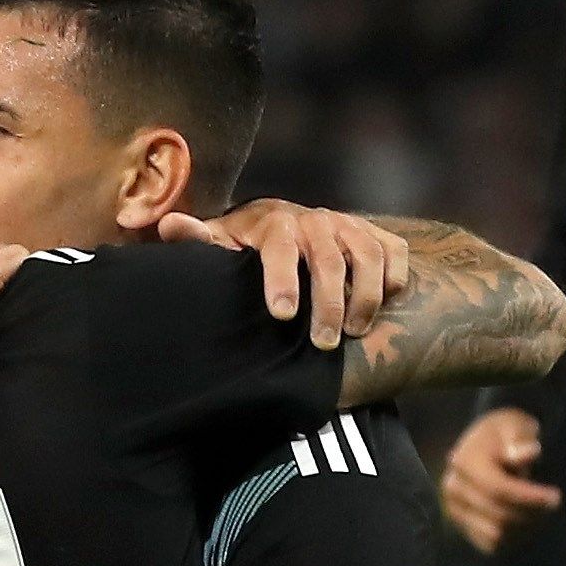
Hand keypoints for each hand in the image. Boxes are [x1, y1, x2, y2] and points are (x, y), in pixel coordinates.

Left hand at [143, 196, 408, 349]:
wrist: (299, 226)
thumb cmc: (252, 245)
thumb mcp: (224, 242)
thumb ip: (200, 240)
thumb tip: (169, 225)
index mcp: (276, 223)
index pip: (280, 248)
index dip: (282, 279)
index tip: (282, 314)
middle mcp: (318, 220)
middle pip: (330, 262)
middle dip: (329, 305)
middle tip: (323, 345)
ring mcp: (352, 226)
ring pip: (369, 258)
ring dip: (365, 298)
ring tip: (352, 333)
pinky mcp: (380, 235)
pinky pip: (396, 255)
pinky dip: (394, 280)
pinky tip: (384, 305)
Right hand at [440, 405, 559, 551]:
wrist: (485, 445)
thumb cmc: (506, 434)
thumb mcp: (516, 426)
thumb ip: (521, 439)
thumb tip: (525, 454)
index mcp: (464, 461)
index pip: (497, 489)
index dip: (528, 498)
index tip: (555, 497)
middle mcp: (453, 487)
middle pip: (498, 514)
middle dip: (531, 513)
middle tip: (554, 504)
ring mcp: (454, 509)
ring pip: (495, 534)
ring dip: (525, 528)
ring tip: (541, 512)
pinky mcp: (461, 526)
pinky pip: (490, 544)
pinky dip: (513, 538)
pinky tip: (527, 522)